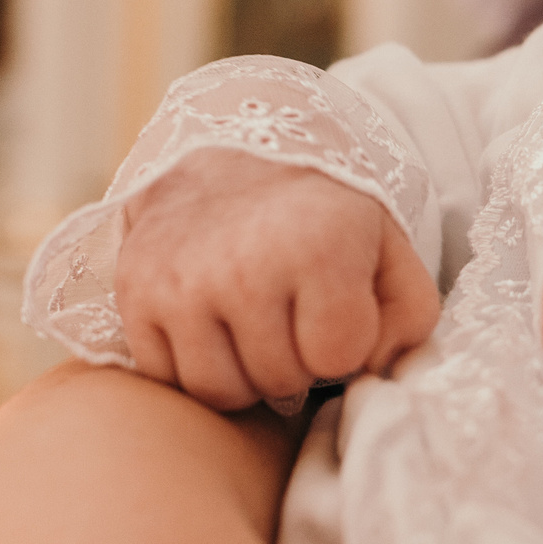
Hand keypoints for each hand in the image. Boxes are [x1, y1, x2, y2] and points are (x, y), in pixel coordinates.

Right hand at [118, 149, 439, 408]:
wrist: (233, 151)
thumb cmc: (322, 214)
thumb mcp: (387, 248)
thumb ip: (407, 319)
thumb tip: (374, 376)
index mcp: (318, 247)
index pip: (340, 358)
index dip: (346, 344)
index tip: (338, 309)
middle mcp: (244, 267)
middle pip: (281, 382)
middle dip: (297, 361)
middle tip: (295, 316)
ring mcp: (181, 283)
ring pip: (221, 392)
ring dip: (245, 372)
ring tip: (257, 326)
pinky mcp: (135, 293)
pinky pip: (167, 376)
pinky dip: (194, 362)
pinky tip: (214, 325)